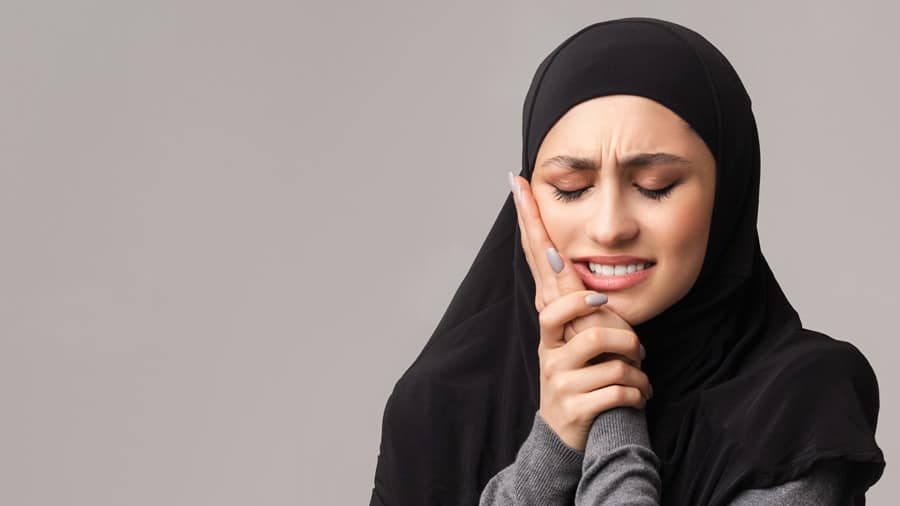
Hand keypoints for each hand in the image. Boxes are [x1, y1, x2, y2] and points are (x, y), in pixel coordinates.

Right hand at [535, 290, 651, 451]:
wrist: (557, 437)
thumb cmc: (570, 387)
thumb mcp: (561, 356)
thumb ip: (570, 324)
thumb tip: (573, 271)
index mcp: (548, 346)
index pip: (552, 314)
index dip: (577, 301)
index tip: (601, 299)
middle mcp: (551, 365)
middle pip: (595, 338)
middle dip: (629, 342)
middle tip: (639, 354)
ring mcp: (563, 388)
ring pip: (616, 369)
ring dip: (640, 377)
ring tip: (643, 384)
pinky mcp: (577, 411)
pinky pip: (619, 394)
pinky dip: (638, 396)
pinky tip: (638, 399)